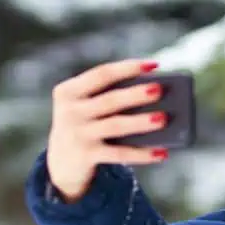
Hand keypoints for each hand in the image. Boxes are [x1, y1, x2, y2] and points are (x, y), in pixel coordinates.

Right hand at [47, 59, 168, 200]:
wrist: (61, 159)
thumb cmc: (87, 122)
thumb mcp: (89, 106)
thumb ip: (112, 98)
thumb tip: (156, 97)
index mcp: (69, 91)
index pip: (101, 74)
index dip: (128, 68)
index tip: (152, 65)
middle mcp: (70, 111)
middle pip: (109, 100)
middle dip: (135, 94)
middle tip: (159, 89)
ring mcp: (77, 135)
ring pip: (115, 126)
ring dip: (140, 122)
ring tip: (163, 118)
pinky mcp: (86, 156)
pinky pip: (120, 154)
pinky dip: (143, 154)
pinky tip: (162, 152)